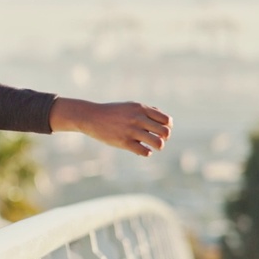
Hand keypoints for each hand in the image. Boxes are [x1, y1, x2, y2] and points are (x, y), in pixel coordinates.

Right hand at [50, 99, 172, 156]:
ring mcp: (131, 131)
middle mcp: (138, 119)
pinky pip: (144, 151)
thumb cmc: (113, 112)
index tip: (159, 130)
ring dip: (158, 146)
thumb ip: (148, 111)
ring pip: (157, 143)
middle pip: (165, 132)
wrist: (91, 117)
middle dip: (164, 138)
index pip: (167, 120)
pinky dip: (146, 152)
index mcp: (141, 108)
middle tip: (157, 139)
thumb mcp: (130, 106)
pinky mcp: (123, 142)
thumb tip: (165, 121)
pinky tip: (141, 150)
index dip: (167, 127)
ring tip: (152, 146)